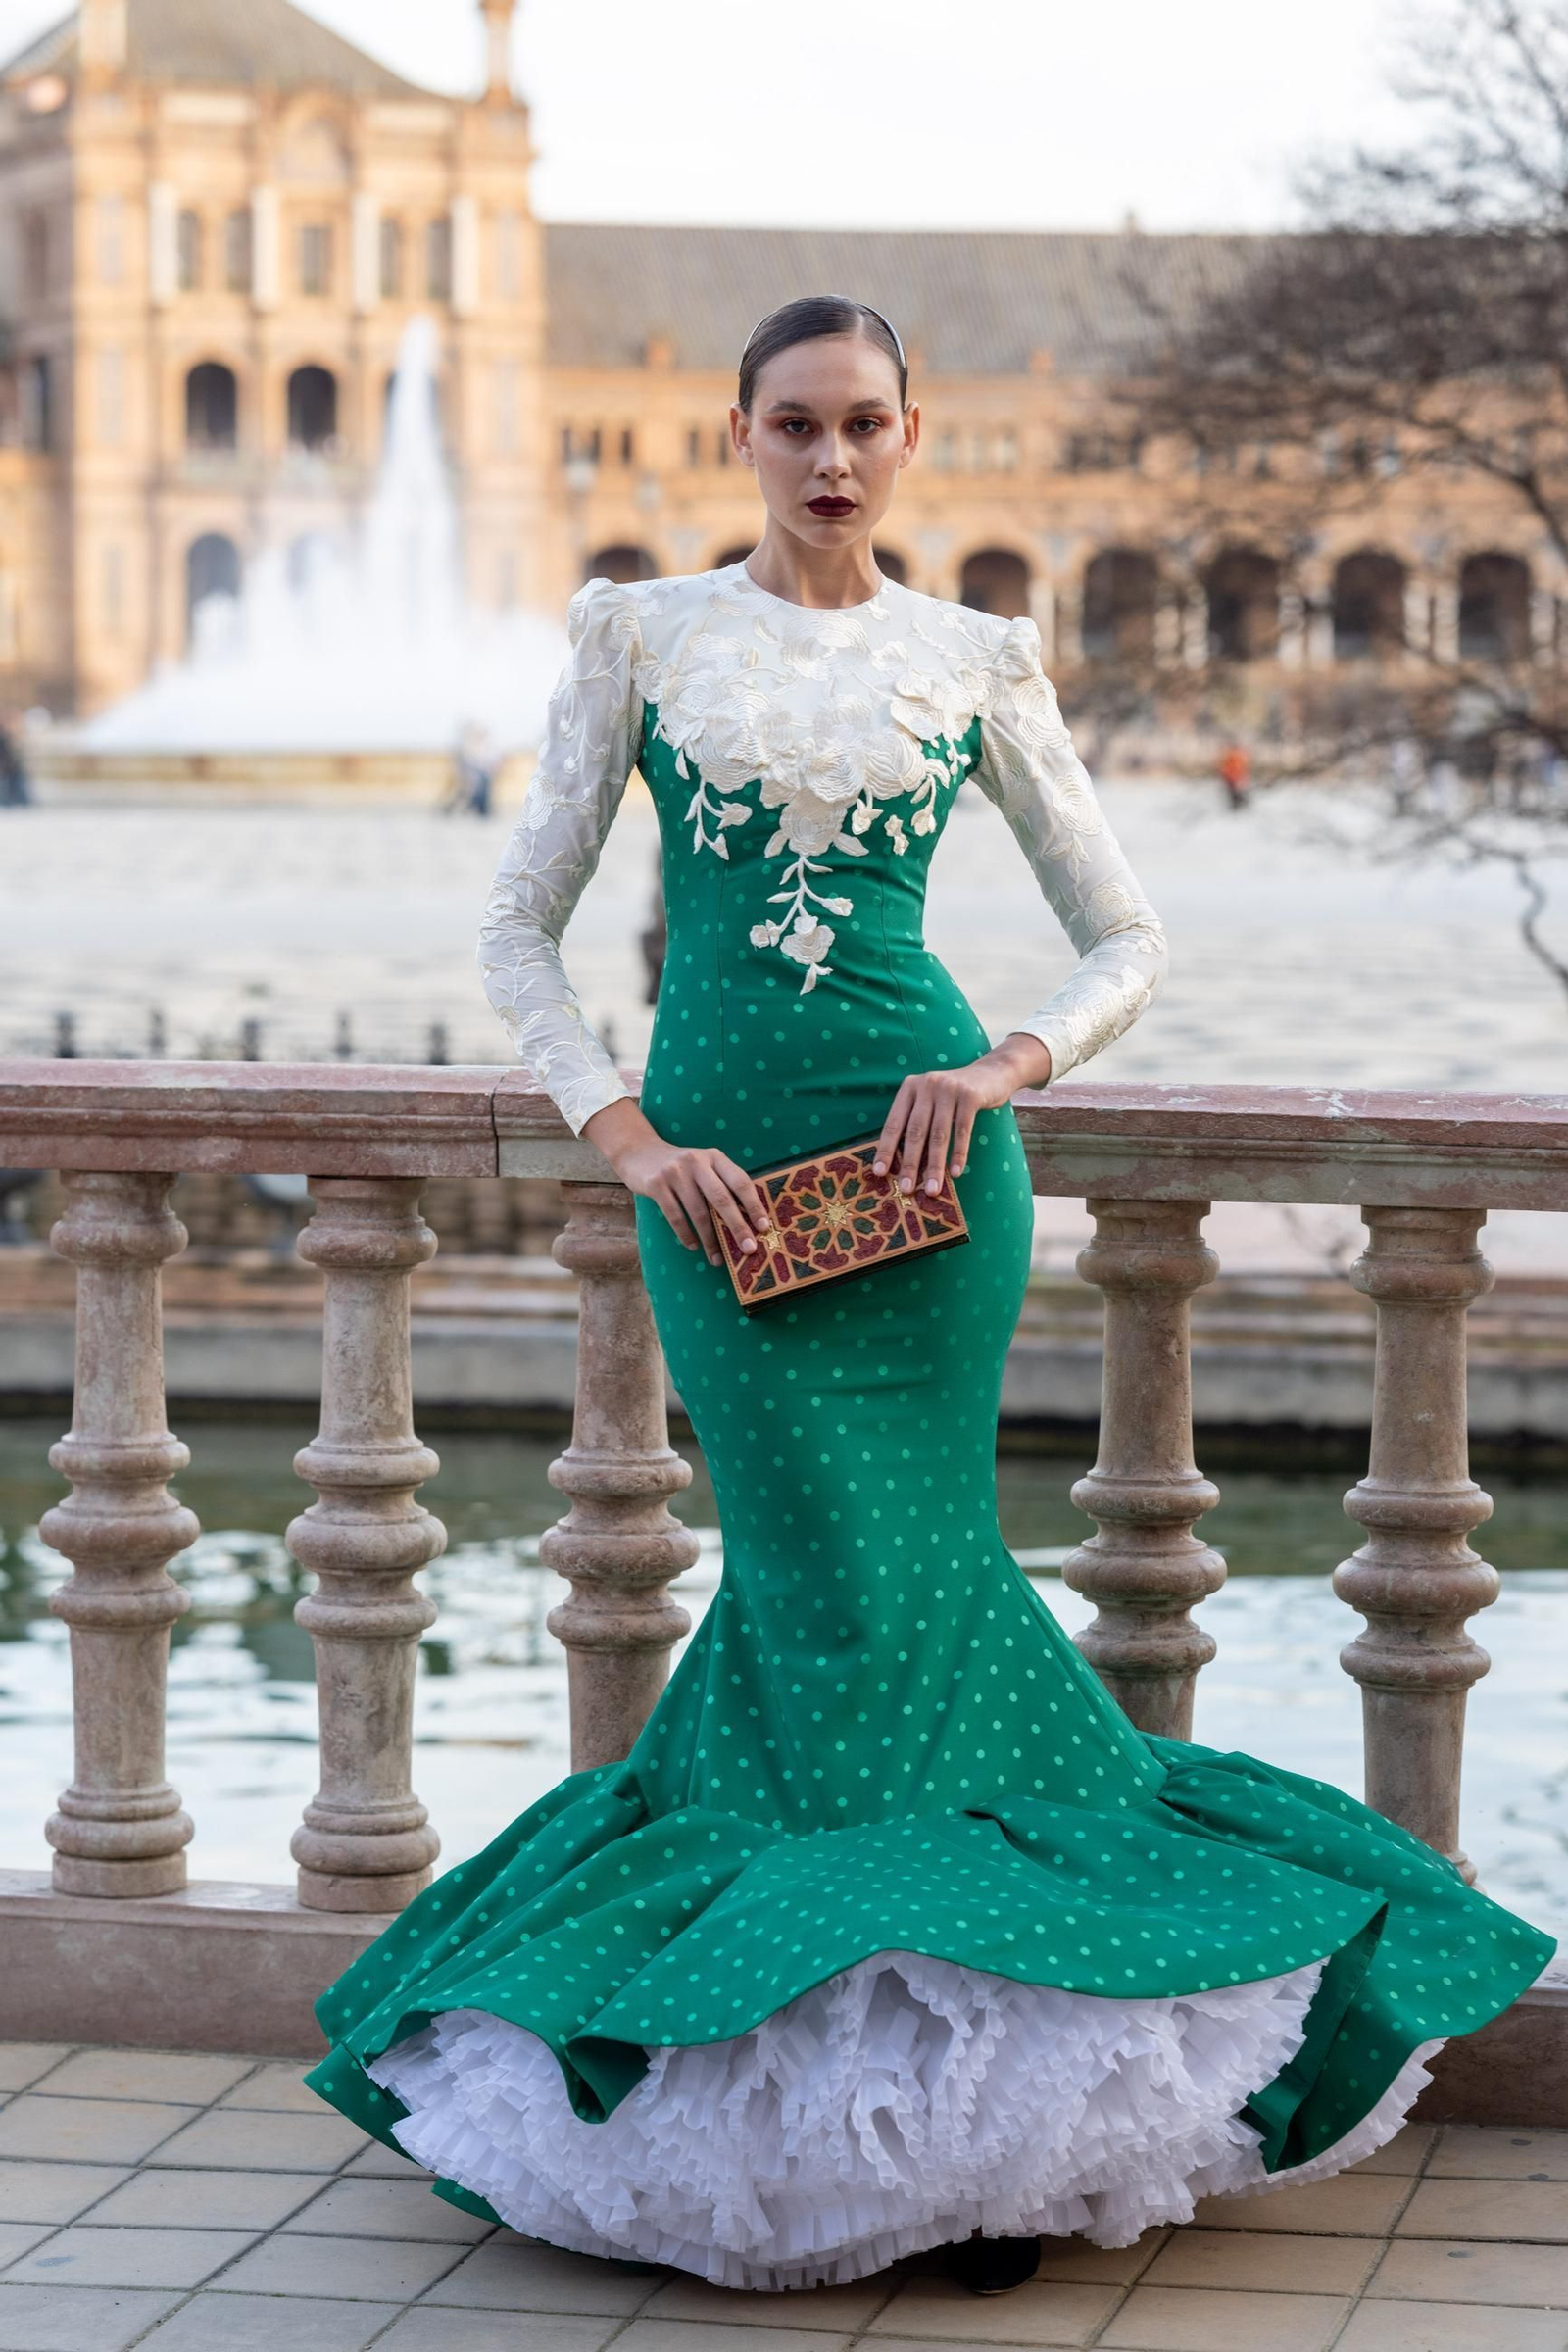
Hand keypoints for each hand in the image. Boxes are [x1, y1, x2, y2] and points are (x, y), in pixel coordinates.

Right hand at [581, 1097, 770, 1265]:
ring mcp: (675, 1172)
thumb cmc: (680, 1167)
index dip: (754, 1205)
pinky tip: (693, 1246)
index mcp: (715, 1157)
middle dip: (737, 1227)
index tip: (764, 1227)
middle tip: (748, 1249)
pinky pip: (675, 1216)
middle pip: (722, 1199)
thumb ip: (721, 1185)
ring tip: (717, 1258)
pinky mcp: (657, 1184)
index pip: (740, 1181)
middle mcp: (697, 1162)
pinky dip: (686, 1235)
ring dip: (710, 1239)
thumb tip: (746, 1221)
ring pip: (698, 1212)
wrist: (639, 1151)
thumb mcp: (703, 1167)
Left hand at [873, 1032, 1052, 1195]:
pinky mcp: (970, 1096)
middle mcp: (927, 1085)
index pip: (894, 1123)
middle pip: (916, 1131)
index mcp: (910, 1088)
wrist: (991, 1073)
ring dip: (935, 1166)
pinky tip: (955, 1173)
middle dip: (910, 1163)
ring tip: (932, 1189)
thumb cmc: (954, 1096)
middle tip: (906, 1188)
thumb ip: (917, 1121)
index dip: (886, 1149)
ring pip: (939, 1134)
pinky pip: (963, 1130)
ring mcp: (949, 1089)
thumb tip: (903, 1163)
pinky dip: (959, 1154)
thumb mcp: (931, 1101)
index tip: (879, 1172)